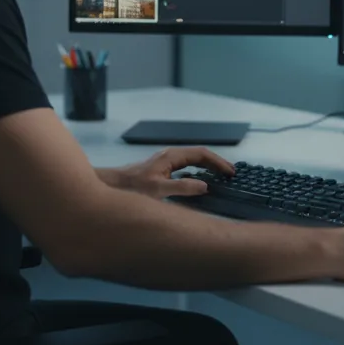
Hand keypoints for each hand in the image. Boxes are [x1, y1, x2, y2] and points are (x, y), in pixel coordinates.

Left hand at [111, 147, 234, 198]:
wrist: (112, 185)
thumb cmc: (132, 187)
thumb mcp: (159, 190)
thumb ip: (182, 188)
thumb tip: (205, 186)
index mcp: (171, 156)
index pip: (201, 154)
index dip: (218, 162)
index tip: (230, 172)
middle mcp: (170, 155)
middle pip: (199, 155)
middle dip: (216, 163)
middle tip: (231, 174)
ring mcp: (166, 161)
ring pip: (193, 160)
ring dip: (208, 166)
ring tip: (221, 176)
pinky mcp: (162, 169)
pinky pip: (186, 166)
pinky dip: (198, 171)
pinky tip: (200, 181)